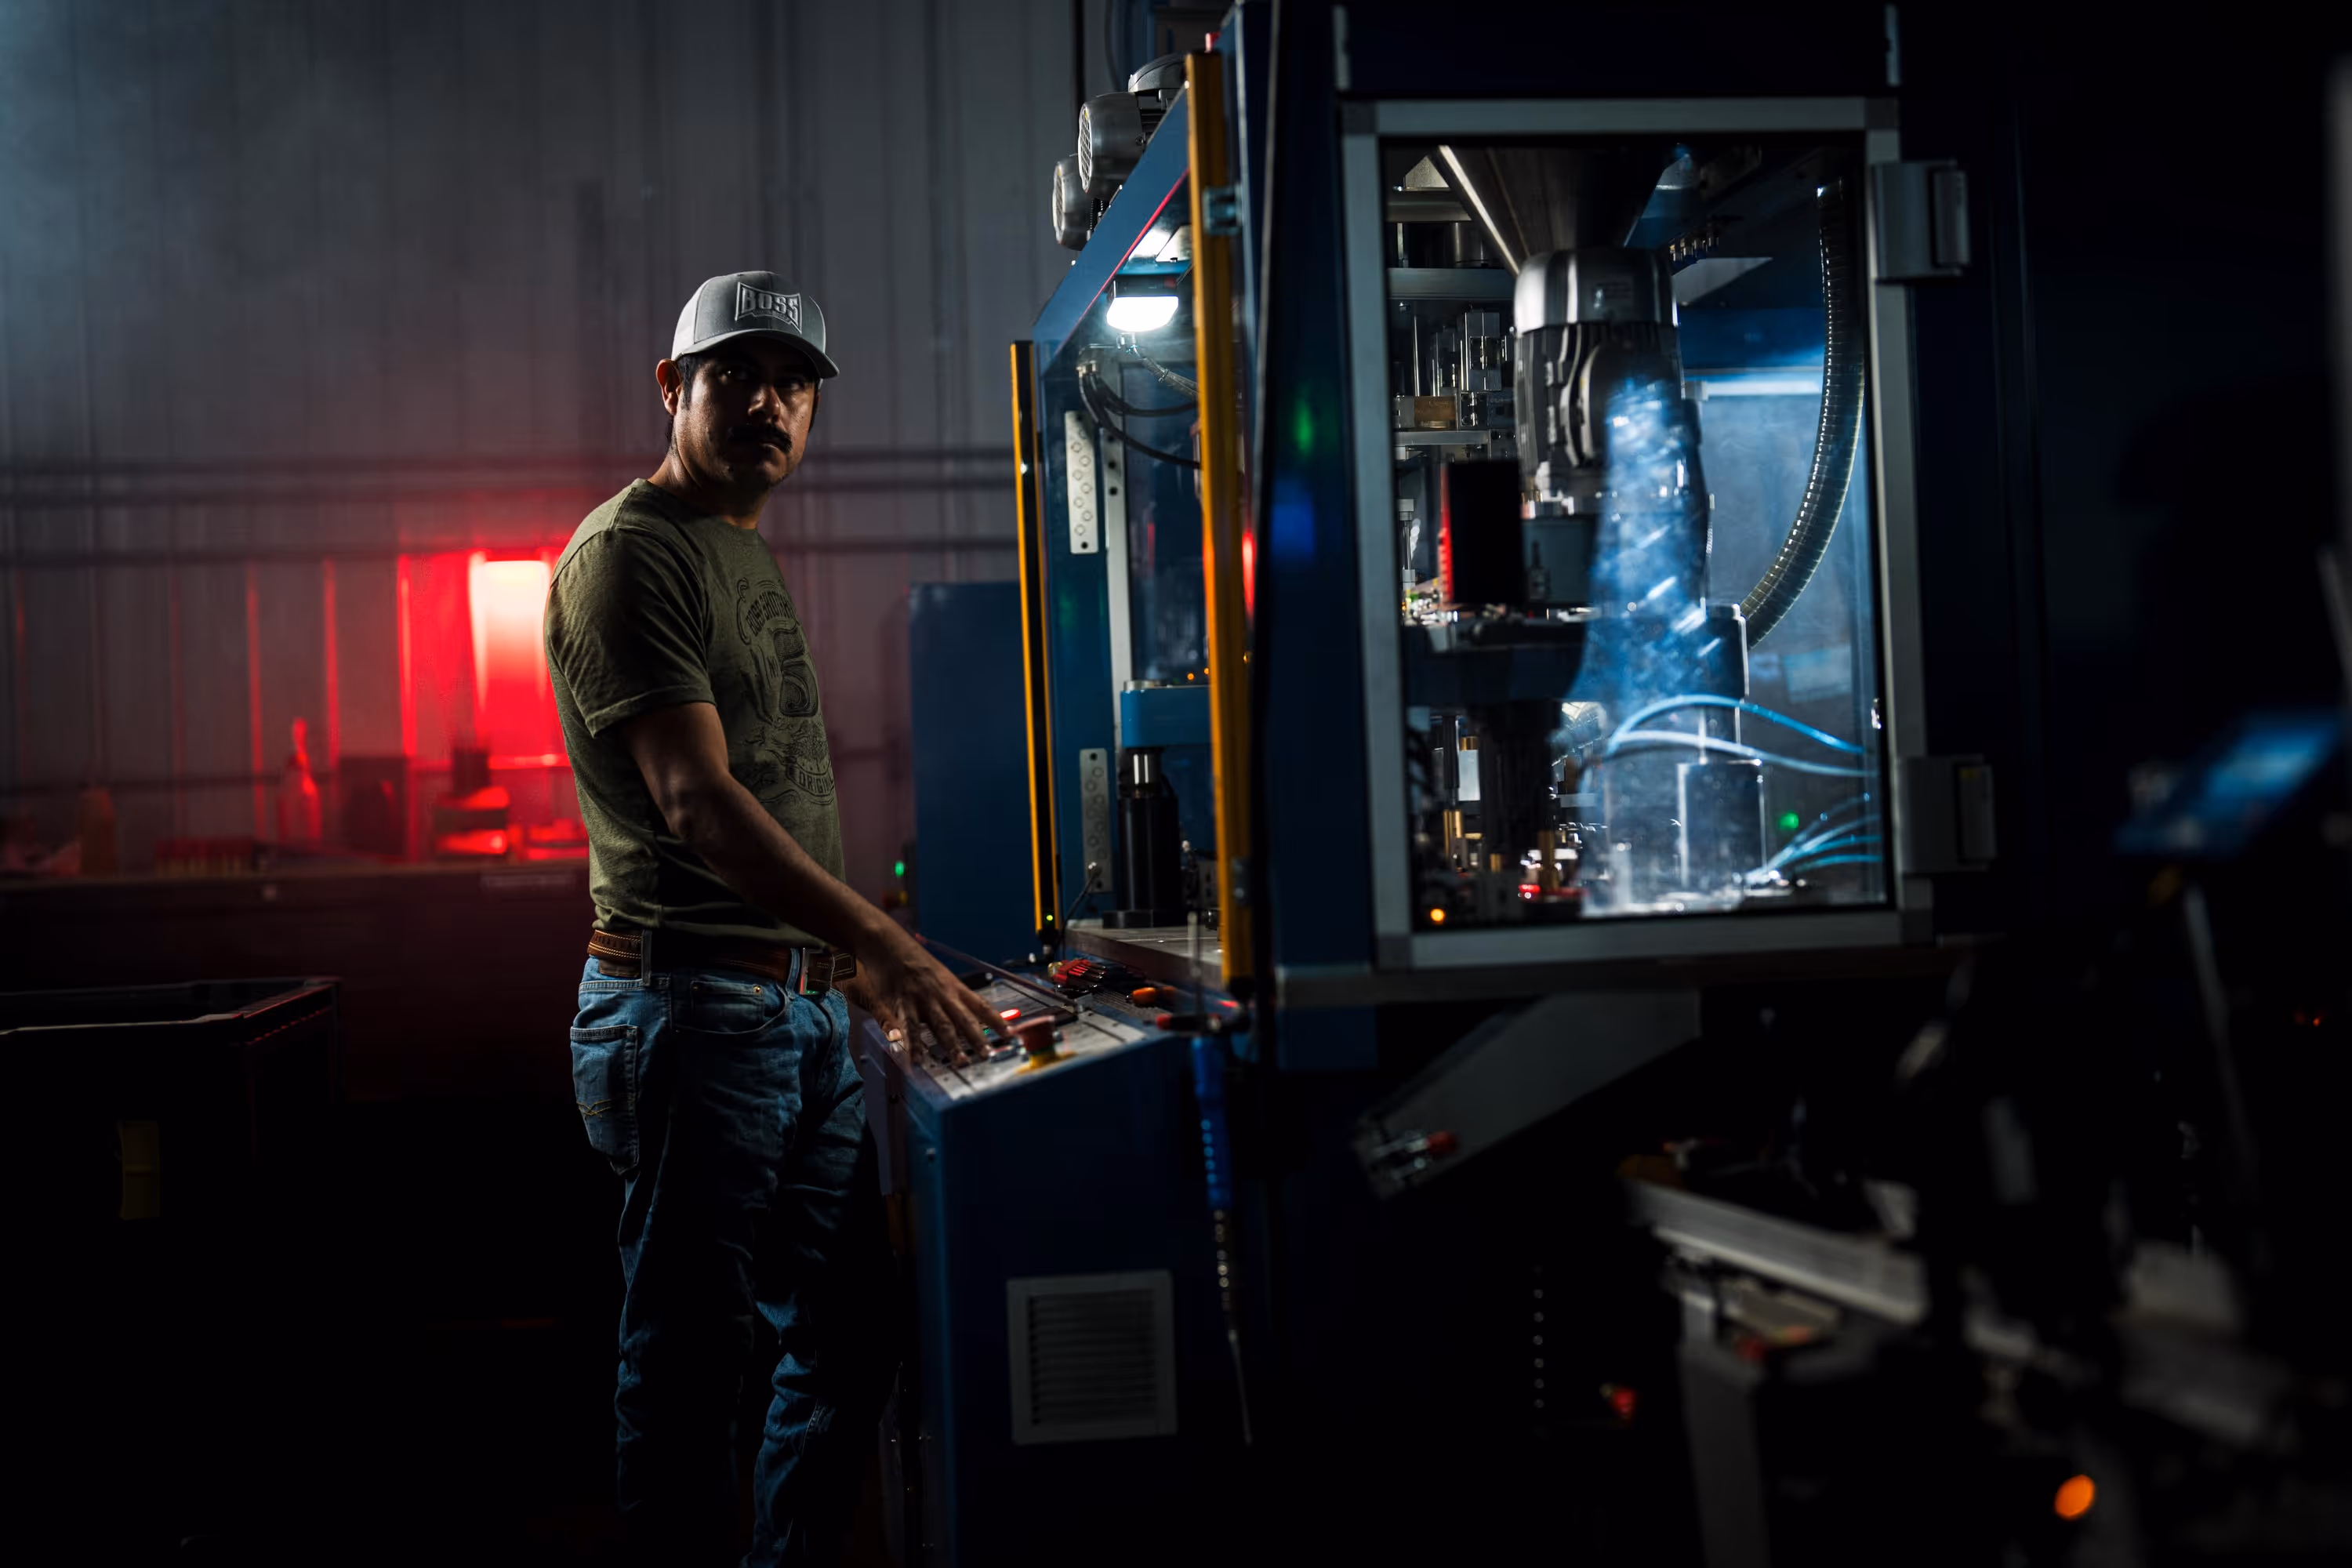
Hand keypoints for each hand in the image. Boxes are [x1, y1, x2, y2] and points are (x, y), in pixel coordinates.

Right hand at [849, 929, 1001, 1063]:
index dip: (996, 1020)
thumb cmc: (914, 959)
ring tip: (961, 1062)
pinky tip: (917, 1059)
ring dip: (952, 1045)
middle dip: (977, 1038)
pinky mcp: (901, 1003)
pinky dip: (913, 1045)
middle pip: (964, 1018)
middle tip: (988, 1055)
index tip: (1010, 1034)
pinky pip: (909, 1028)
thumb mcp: (939, 974)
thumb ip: (952, 994)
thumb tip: (969, 1010)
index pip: (980, 1005)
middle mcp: (942, 993)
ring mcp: (923, 999)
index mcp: (953, 986)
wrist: (888, 942)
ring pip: (940, 1025)